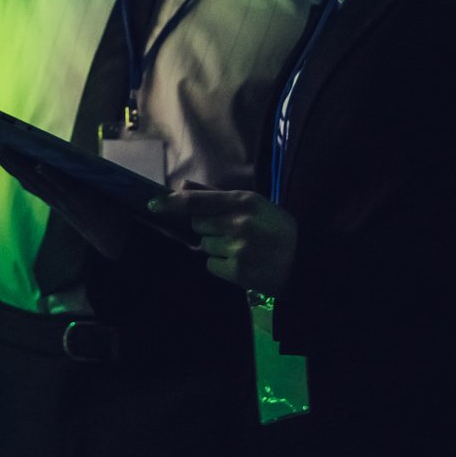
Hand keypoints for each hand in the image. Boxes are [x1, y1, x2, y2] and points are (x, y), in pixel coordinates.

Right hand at [0, 145, 133, 261]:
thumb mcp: (81, 198)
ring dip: (19, 165)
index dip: (7, 162)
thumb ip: (66, 184)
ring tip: (0, 147)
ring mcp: (66, 201)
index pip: (26, 177)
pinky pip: (64, 188)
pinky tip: (39, 165)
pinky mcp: (83, 202)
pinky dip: (51, 178)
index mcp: (54, 197)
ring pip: (38, 181)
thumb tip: (50, 160)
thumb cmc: (104, 216)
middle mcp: (55, 199)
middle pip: (24, 176)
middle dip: (2, 159)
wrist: (122, 242)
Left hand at [149, 188, 296, 294]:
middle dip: (208, 227)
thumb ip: (216, 196)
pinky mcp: (236, 270)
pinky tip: (241, 262)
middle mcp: (238, 223)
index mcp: (244, 201)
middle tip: (232, 231)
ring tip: (241, 247)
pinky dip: (221, 264)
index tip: (153, 205)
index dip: (172, 202)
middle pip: (198, 224)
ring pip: (204, 245)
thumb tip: (182, 186)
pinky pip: (210, 264)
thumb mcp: (254, 204)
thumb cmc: (276, 228)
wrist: (302, 262)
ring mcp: (237, 248)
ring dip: (216, 246)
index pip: (198, 200)